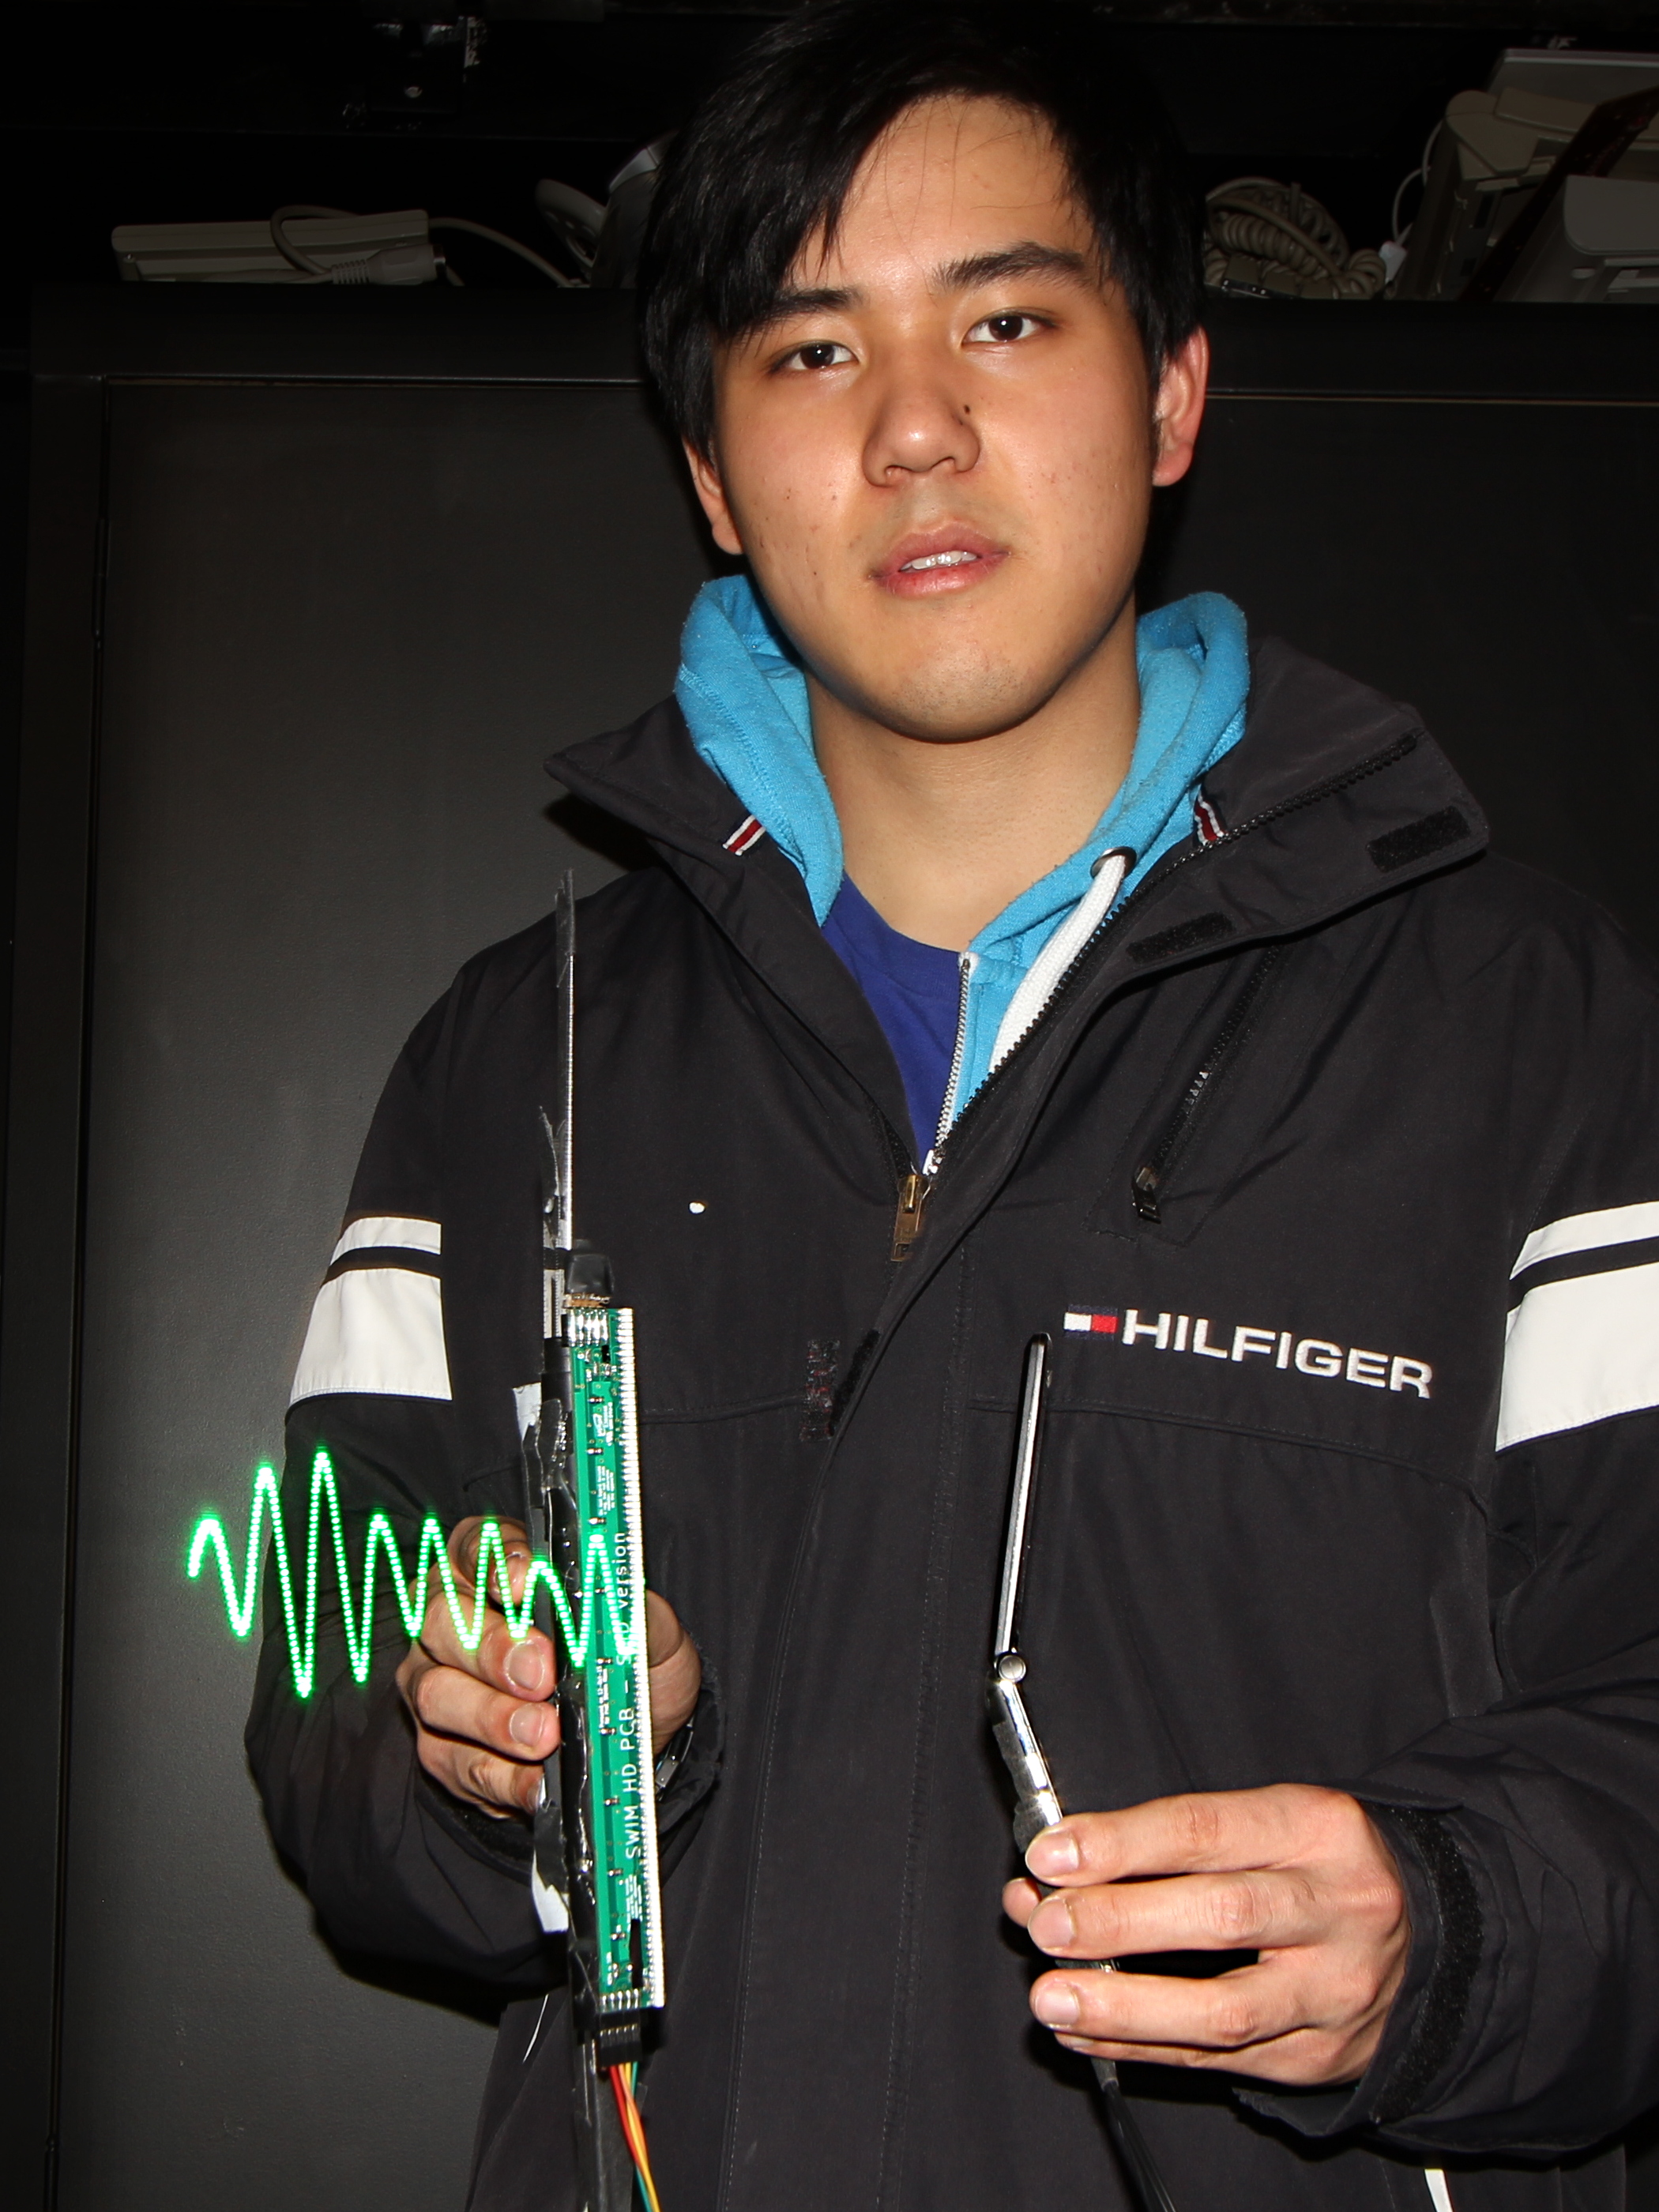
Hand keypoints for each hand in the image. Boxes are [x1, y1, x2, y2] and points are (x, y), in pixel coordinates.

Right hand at [395, 1515, 702, 1819]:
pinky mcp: (443, 1751)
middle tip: (541, 1674)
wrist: (630, 1738)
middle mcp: (451, 1617)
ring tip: (544, 1736)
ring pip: (437, 1694)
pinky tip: (536, 1781)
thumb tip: (621, 1604)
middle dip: (493, 1647)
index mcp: (495, 1566)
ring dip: (493, 1717)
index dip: (496, 1560)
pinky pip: (457, 1763)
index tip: (527, 1581)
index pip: (477, 1544)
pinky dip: (501, 1774)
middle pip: (442, 1619)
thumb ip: (636, 1612)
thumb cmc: (628, 1662)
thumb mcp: (651, 1629)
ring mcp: (437, 1684)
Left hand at [1002, 1784, 1407, 2084]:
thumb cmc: (1317, 1865)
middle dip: (1122, 1922)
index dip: (1123, 1843)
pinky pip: (1219, 2061)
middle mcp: (1336, 1908)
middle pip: (1223, 1916)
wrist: (1432, 1937)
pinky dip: (1141, 2048)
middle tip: (1046, 1924)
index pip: (1208, 1829)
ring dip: (1125, 2007)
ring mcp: (1335, 1991)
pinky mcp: (1320, 2056)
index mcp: (1316, 1828)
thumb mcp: (1261, 1823)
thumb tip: (1051, 1870)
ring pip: (1225, 2010)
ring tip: (1053, 1998)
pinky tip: (1085, 2035)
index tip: (1052, 1853)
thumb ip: (1161, 1844)